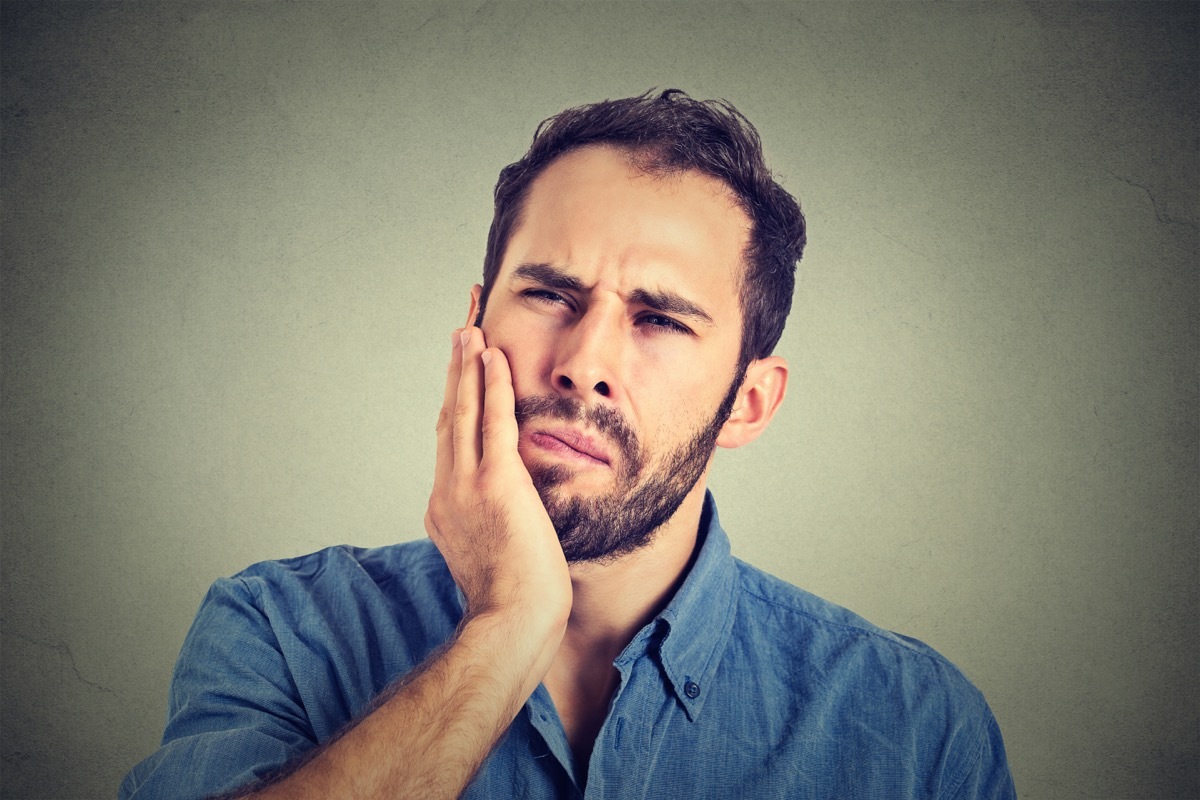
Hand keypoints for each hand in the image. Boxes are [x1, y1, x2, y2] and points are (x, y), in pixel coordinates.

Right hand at [424, 325, 571, 629]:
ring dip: (467, 363)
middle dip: (455, 367)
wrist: (513, 622)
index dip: (454, 398)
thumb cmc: (514, 601)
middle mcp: (447, 488)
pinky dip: (491, 384)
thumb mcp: (493, 554)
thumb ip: (490, 525)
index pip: (450, 438)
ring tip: (469, 325)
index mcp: (444, 506)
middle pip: (450, 413)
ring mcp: (466, 484)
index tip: (460, 368)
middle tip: (460, 325)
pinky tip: (493, 355)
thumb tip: (502, 513)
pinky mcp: (495, 483)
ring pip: (464, 409)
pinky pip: (492, 420)